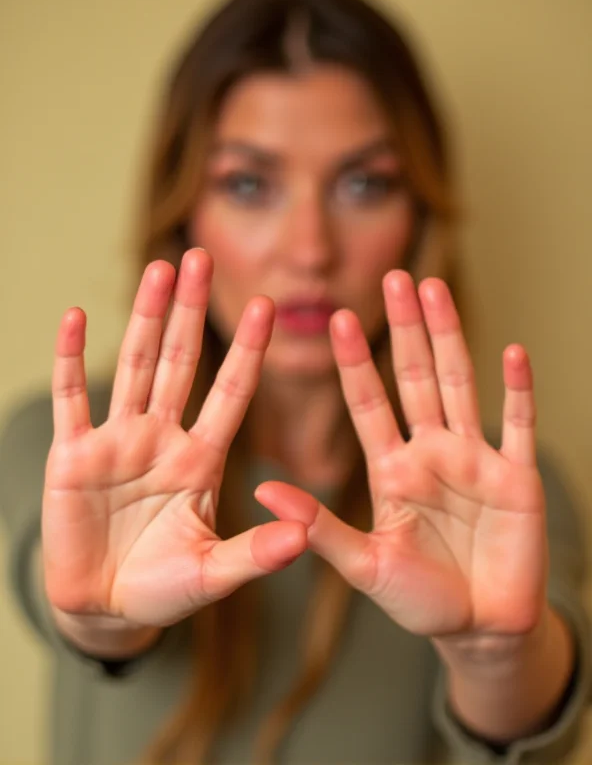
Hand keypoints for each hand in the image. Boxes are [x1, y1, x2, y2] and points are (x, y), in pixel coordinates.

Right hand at [43, 249, 305, 629]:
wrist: (106, 608)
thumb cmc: (164, 590)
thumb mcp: (212, 573)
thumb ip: (253, 554)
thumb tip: (304, 537)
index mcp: (201, 460)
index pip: (229, 393)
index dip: (246, 350)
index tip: (266, 306)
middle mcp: (162, 438)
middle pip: (178, 361)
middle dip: (190, 311)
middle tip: (200, 256)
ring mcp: (116, 442)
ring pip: (132, 366)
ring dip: (143, 317)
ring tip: (158, 269)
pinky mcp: (72, 456)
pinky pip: (71, 399)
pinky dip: (70, 359)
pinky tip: (74, 317)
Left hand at [256, 271, 547, 644]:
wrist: (480, 628)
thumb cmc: (419, 599)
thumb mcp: (364, 565)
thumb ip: (319, 526)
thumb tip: (261, 489)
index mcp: (392, 470)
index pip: (369, 403)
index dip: (354, 362)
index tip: (336, 318)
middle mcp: (431, 453)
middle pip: (415, 378)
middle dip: (404, 329)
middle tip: (394, 277)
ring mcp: (475, 459)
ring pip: (460, 385)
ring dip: (450, 338)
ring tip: (436, 292)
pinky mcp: (519, 478)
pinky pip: (519, 425)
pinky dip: (518, 390)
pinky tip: (513, 352)